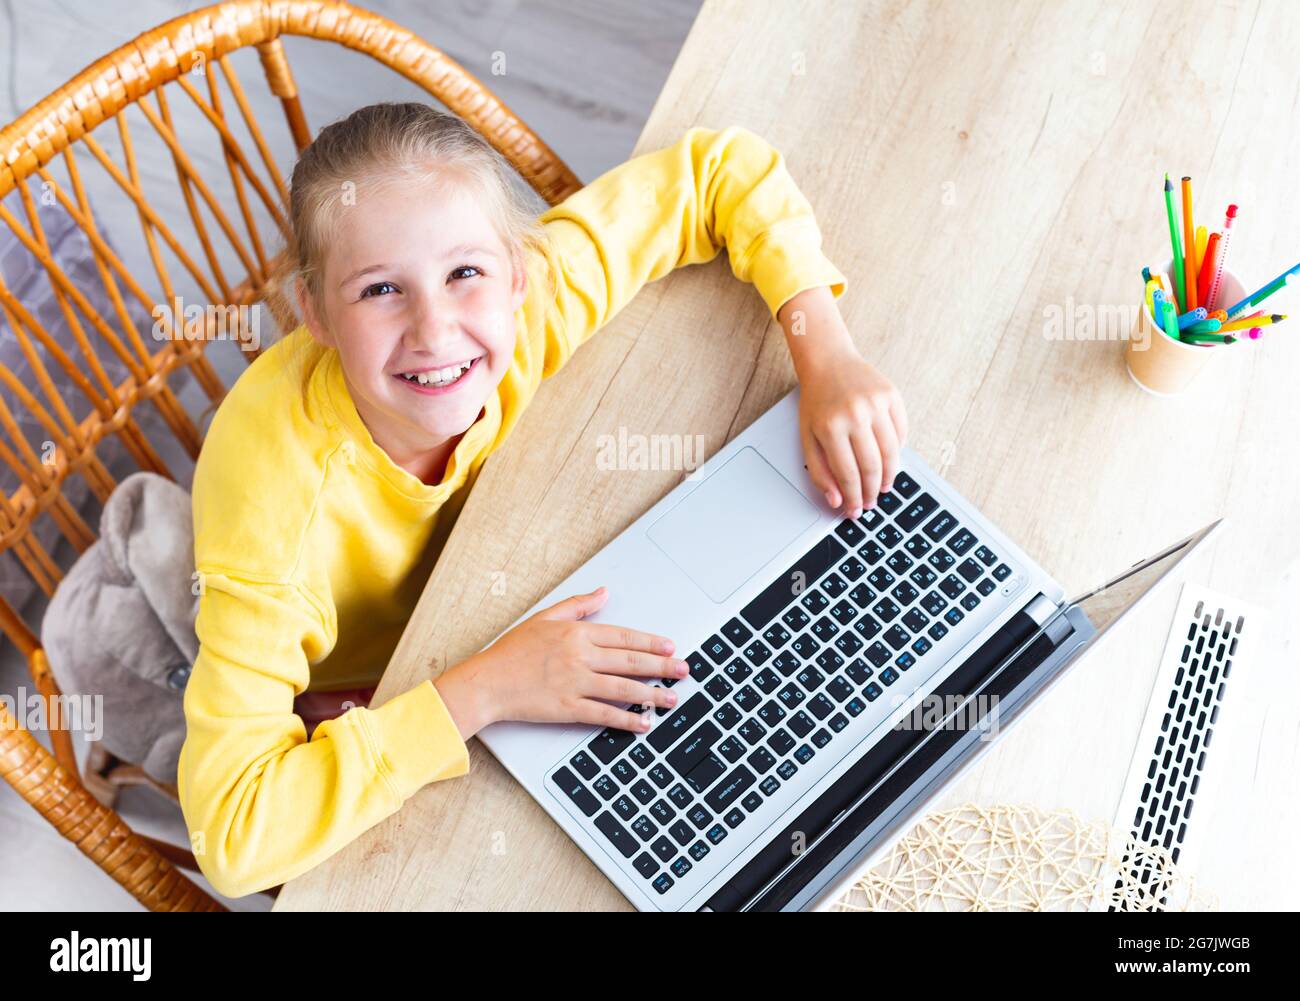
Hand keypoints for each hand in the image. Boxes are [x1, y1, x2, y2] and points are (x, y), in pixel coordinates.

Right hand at [433, 586, 686, 739]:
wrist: (487, 682)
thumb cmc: (511, 651)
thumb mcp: (544, 617)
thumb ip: (577, 605)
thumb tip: (603, 593)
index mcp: (576, 633)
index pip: (623, 637)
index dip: (651, 642)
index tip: (670, 647)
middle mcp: (580, 657)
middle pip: (630, 662)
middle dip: (662, 666)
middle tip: (683, 670)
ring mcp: (575, 683)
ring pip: (624, 688)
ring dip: (653, 694)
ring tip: (672, 697)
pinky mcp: (567, 708)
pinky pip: (604, 714)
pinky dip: (627, 719)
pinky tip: (644, 723)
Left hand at [797, 352, 907, 515]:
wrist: (829, 362)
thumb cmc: (817, 402)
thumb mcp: (808, 436)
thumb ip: (820, 471)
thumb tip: (836, 501)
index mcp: (830, 427)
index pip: (848, 474)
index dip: (853, 497)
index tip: (855, 510)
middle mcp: (855, 415)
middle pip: (872, 466)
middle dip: (872, 492)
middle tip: (871, 503)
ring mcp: (876, 403)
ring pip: (891, 452)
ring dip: (889, 476)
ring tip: (883, 487)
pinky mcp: (892, 395)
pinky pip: (901, 432)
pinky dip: (898, 450)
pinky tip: (889, 460)